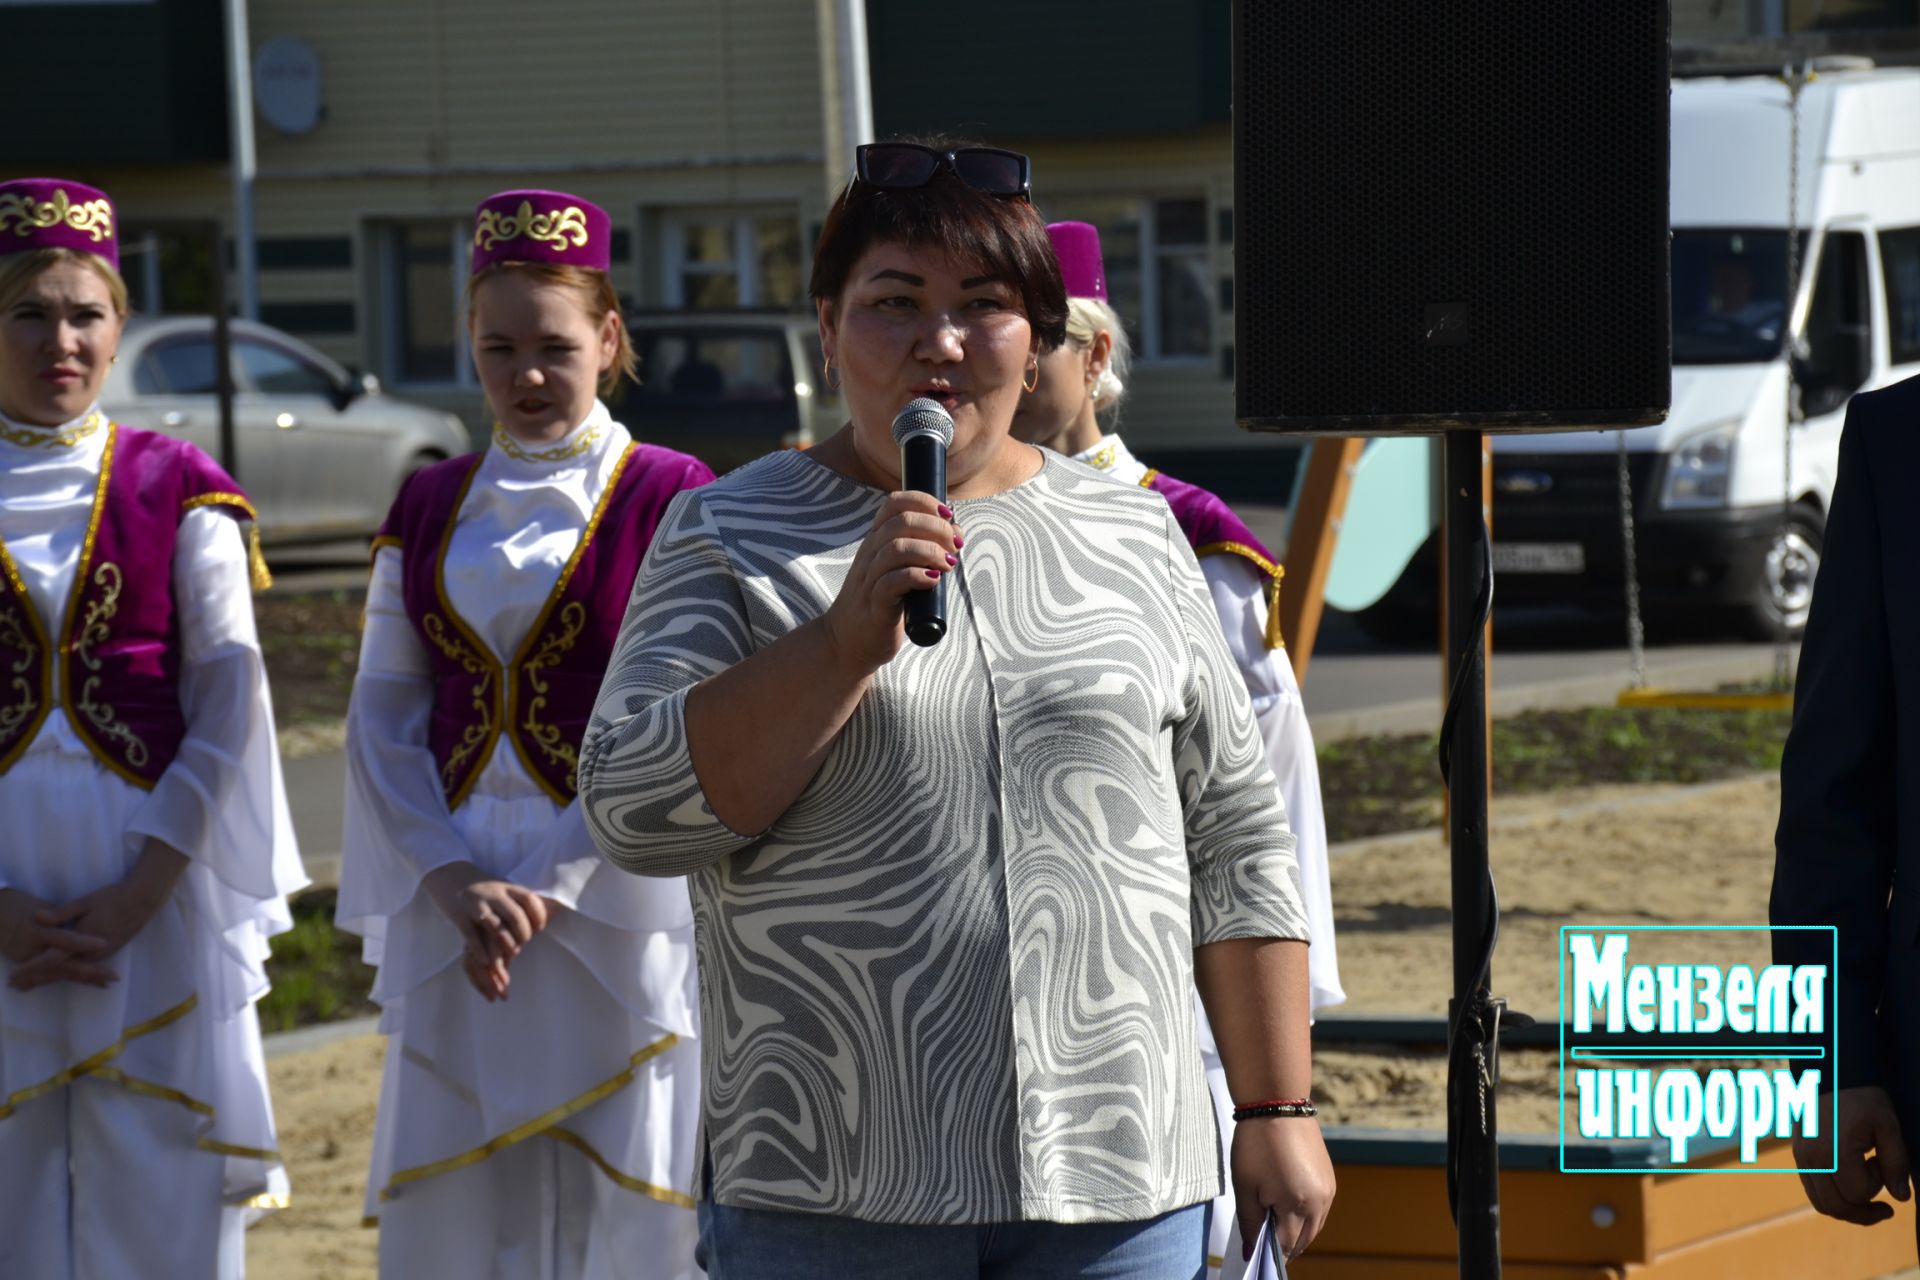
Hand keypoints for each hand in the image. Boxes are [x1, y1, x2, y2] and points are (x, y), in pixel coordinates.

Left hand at [10, 841, 187, 990]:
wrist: (144, 900)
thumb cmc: (114, 897)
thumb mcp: (85, 902)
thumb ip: (60, 913)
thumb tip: (36, 917)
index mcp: (83, 940)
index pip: (51, 959)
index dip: (31, 967)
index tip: (13, 975)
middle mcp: (92, 954)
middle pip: (59, 972)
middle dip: (36, 979)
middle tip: (15, 986)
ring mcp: (101, 955)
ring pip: (71, 973)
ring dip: (49, 979)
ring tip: (29, 985)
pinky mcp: (107, 953)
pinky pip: (83, 969)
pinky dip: (67, 976)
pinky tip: (58, 978)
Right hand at [423, 863, 551, 998]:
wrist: (449, 876)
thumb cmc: (484, 890)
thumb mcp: (503, 889)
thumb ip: (518, 902)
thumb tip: (545, 919)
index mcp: (506, 887)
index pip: (528, 899)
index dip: (538, 915)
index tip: (540, 927)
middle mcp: (493, 894)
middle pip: (515, 916)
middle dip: (523, 934)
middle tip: (523, 943)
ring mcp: (475, 905)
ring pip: (495, 927)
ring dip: (506, 944)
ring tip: (511, 954)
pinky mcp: (460, 917)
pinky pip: (472, 936)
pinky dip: (481, 951)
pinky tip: (487, 962)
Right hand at [821, 492, 959, 676]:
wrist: (846, 642)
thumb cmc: (880, 603)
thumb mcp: (898, 569)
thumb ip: (922, 550)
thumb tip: (955, 531)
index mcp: (876, 541)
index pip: (894, 503)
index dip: (924, 502)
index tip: (948, 516)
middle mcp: (870, 555)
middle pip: (901, 522)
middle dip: (936, 527)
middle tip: (955, 544)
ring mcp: (870, 580)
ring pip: (896, 549)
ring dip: (930, 551)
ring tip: (948, 563)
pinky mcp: (875, 606)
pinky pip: (892, 583)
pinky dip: (917, 577)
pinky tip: (933, 581)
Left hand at [1231, 1114, 1336, 1262]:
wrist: (1277, 1106)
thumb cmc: (1255, 1145)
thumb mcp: (1244, 1186)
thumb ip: (1249, 1223)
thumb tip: (1249, 1253)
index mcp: (1298, 1206)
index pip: (1286, 1245)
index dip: (1268, 1251)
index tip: (1255, 1248)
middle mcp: (1320, 1203)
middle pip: (1304, 1240)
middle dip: (1284, 1244)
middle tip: (1262, 1238)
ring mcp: (1328, 1191)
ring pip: (1314, 1227)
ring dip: (1297, 1231)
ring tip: (1273, 1222)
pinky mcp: (1330, 1179)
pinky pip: (1320, 1210)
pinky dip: (1306, 1216)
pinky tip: (1288, 1208)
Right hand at [1793, 1086, 1911, 1223]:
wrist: (1830, 1072)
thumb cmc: (1861, 1097)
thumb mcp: (1887, 1126)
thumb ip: (1896, 1163)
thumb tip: (1901, 1198)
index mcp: (1833, 1152)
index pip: (1858, 1194)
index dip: (1879, 1186)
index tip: (1881, 1162)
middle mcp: (1810, 1160)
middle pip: (1836, 1207)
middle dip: (1864, 1214)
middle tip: (1886, 1209)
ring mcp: (1801, 1158)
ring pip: (1822, 1203)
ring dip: (1848, 1208)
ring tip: (1869, 1198)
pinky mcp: (1798, 1156)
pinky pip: (1814, 1189)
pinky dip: (1834, 1195)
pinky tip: (1850, 1182)